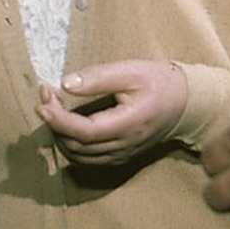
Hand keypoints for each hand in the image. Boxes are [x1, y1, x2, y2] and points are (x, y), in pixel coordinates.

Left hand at [35, 58, 188, 165]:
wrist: (186, 104)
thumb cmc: (160, 82)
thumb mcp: (131, 71)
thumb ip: (98, 78)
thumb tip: (66, 84)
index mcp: (129, 124)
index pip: (86, 132)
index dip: (59, 121)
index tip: (43, 101)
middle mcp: (124, 145)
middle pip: (78, 145)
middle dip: (54, 122)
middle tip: (46, 95)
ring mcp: (122, 155)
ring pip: (79, 156)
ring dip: (60, 134)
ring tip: (52, 107)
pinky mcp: (120, 156)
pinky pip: (88, 159)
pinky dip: (71, 144)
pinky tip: (65, 124)